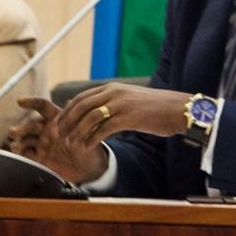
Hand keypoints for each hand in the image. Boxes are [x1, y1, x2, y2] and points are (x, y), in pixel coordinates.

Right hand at [9, 97, 108, 183]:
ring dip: (19, 140)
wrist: (89, 167)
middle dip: (22, 127)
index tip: (20, 101)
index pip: (42, 106)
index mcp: (57, 118)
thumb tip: (69, 100)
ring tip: (17, 145)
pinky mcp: (39, 157)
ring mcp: (42, 143)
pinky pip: (26, 153)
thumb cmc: (89, 144)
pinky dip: (21, 152)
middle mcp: (47, 129)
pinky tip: (20, 152)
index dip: (31, 102)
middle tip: (14, 131)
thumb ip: (76, 116)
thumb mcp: (87, 129)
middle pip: (31, 125)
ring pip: (26, 138)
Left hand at [57, 83, 191, 146]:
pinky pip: (104, 128)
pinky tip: (87, 147)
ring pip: (90, 117)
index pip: (81, 98)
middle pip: (81, 106)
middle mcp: (114, 93)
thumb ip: (111, 103)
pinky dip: (92, 138)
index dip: (67, 111)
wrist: (177, 109)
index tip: (58, 124)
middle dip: (67, 121)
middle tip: (58, 135)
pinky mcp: (128, 117)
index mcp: (112, 88)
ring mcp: (121, 104)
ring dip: (77, 131)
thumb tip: (93, 112)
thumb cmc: (154, 107)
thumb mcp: (129, 100)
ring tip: (70, 143)